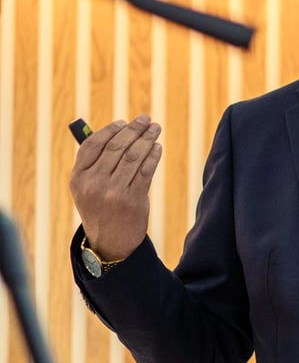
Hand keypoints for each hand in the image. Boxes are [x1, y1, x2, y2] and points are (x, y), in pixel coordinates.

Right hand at [69, 114, 162, 260]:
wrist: (110, 242)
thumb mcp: (87, 188)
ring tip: (155, 129)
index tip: (124, 122)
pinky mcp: (132, 201)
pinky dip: (153, 157)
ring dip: (146, 140)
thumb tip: (118, 132)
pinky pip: (145, 172)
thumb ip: (96, 162)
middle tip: (146, 119)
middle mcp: (93, 184)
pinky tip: (157, 148)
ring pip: (132, 157)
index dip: (110, 131)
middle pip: (115, 148)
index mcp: (78, 178)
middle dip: (133, 130)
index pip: (93, 145)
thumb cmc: (101, 208)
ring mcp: (113, 193)